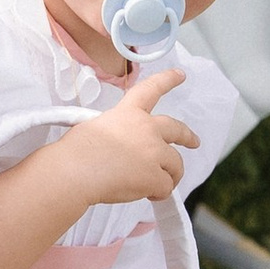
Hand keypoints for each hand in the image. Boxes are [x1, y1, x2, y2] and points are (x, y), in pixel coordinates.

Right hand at [56, 64, 195, 211]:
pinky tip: (146, 194)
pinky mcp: (155, 175)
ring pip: (175, 165)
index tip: (180, 74)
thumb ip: (115, 132)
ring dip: (169, 175)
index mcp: (128, 113)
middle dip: (188, 136)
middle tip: (194, 142)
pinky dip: (158, 193)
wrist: (75, 171)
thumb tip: (117, 149)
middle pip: (176, 130)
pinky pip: (166, 187)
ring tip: (154, 186)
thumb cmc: (76, 152)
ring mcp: (154, 152)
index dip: (167, 80)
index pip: (151, 89)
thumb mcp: (93, 127)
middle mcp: (146, 129)